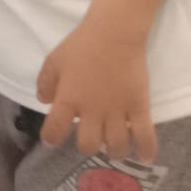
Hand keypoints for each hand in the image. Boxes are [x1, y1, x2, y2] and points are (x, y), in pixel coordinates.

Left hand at [37, 18, 155, 159]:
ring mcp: (117, 111)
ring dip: (114, 150)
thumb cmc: (81, 45)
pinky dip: (146, 151)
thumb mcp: (54, 60)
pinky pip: (146, 137)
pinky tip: (144, 157)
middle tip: (91, 137)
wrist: (114, 34)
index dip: (51, 138)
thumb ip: (45, 82)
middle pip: (88, 144)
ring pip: (116, 146)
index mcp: (68, 99)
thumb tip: (44, 102)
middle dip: (88, 145)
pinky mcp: (140, 107)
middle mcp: (92, 110)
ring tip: (114, 145)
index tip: (52, 141)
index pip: (55, 129)